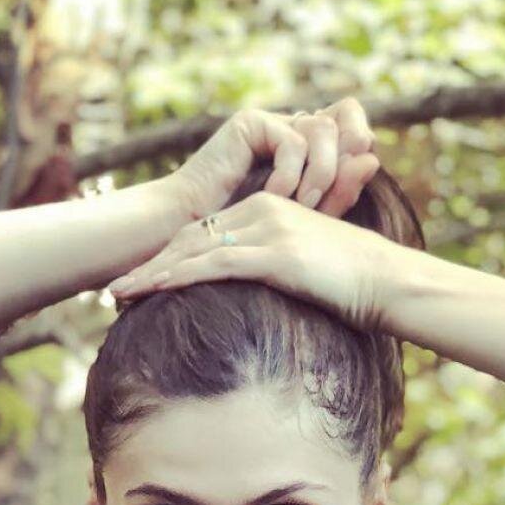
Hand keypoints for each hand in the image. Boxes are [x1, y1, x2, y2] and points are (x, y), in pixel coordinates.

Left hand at [105, 188, 388, 331]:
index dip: (168, 256)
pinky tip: (153, 292)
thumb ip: (280, 270)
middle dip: (150, 264)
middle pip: (191, 238)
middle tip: (115, 288)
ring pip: (195, 250)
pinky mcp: (275, 254)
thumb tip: (261, 294)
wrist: (390, 282)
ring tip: (119, 294)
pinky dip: (179, 278)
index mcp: (268, 210)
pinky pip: (215, 265)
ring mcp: (268, 230)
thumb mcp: (310, 270)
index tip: (140, 279)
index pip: (205, 233)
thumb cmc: (357, 285)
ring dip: (152, 273)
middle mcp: (263, 211)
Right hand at [166, 101, 380, 223]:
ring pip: (323, 127)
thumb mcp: (304, 222)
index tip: (361, 175)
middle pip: (345, 116)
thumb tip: (374, 158)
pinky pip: (292, 138)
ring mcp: (271, 124)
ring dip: (320, 170)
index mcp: (309, 152)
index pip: (352, 126)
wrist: (192, 244)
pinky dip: (291, 172)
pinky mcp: (251, 124)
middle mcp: (292, 131)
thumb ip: (338, 195)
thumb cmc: (248, 244)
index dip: (361, 141)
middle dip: (346, 155)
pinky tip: (278, 196)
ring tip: (305, 203)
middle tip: (335, 193)